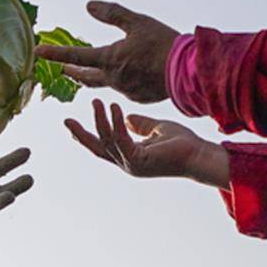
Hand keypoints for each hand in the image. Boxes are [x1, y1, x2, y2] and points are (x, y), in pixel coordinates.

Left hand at [35, 1, 179, 103]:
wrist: (189, 72)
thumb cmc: (164, 44)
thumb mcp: (137, 22)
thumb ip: (112, 13)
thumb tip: (88, 5)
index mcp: (110, 59)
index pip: (75, 56)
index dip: (54, 53)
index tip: (36, 51)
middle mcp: (114, 79)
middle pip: (86, 77)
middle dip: (73, 72)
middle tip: (63, 70)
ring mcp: (126, 91)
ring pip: (107, 82)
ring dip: (99, 76)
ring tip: (98, 70)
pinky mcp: (139, 97)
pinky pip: (126, 88)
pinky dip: (124, 80)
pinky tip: (133, 74)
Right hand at [67, 99, 230, 186]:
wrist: (200, 156)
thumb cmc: (184, 144)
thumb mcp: (157, 128)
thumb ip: (140, 124)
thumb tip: (126, 117)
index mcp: (130, 157)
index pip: (103, 146)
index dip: (87, 136)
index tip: (73, 125)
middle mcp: (128, 163)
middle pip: (97, 149)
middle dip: (81, 134)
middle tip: (66, 120)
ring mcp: (132, 164)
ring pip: (107, 141)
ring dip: (100, 120)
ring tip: (96, 101)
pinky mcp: (140, 161)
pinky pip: (121, 139)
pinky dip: (115, 123)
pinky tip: (114, 107)